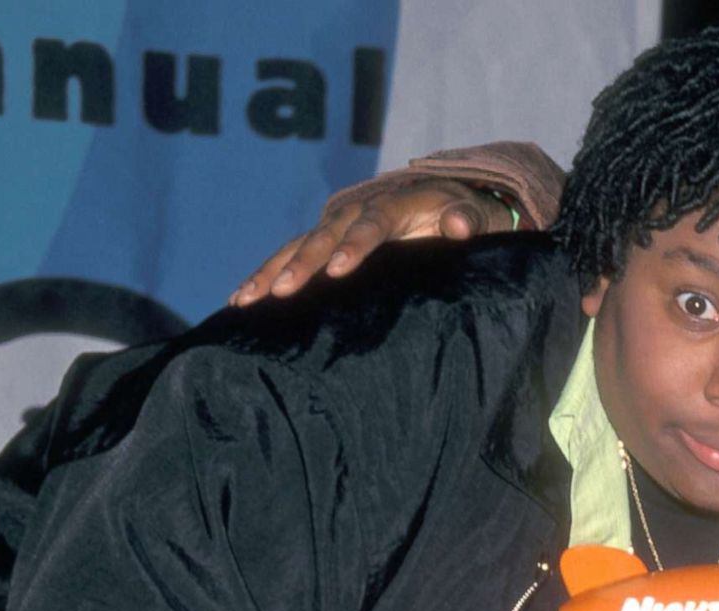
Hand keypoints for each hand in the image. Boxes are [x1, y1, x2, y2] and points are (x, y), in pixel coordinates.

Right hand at [229, 178, 517, 305]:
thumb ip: (469, 218)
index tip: (339, 269)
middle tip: (281, 291)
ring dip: (271, 271)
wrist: (448, 202)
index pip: (372, 223)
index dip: (355, 245)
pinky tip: (241, 301)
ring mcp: (338, 226)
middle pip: (325, 235)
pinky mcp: (326, 242)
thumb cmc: (465, 214)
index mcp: (395, 204)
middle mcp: (358, 211)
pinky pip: (292, 257)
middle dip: (302, 264)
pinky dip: (267, 275)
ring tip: (245, 299)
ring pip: (299, 246)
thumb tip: (459, 225)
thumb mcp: (476, 213)